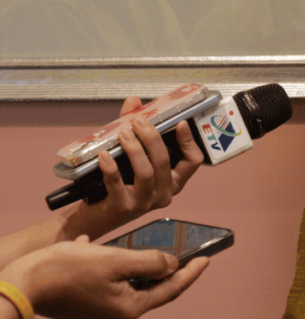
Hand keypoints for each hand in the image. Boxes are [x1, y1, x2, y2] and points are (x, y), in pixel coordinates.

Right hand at [6, 236, 208, 318]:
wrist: (19, 286)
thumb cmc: (66, 270)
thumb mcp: (115, 259)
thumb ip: (149, 263)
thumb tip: (171, 265)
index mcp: (130, 309)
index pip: (171, 289)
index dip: (191, 272)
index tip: (207, 259)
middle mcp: (117, 318)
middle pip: (150, 289)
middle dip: (163, 269)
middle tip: (182, 251)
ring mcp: (99, 317)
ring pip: (127, 285)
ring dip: (130, 265)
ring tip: (135, 245)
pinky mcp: (84, 310)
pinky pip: (105, 285)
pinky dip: (106, 267)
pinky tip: (94, 249)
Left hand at [72, 96, 204, 238]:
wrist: (96, 216)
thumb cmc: (119, 185)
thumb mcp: (131, 158)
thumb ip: (135, 130)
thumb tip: (134, 102)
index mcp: (173, 182)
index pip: (193, 162)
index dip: (189, 141)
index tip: (179, 123)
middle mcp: (164, 194)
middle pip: (165, 162)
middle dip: (152, 138)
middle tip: (139, 122)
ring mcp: (145, 203)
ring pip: (146, 172)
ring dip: (134, 150)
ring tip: (123, 134)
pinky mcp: (124, 207)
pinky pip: (118, 184)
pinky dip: (111, 167)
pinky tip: (104, 154)